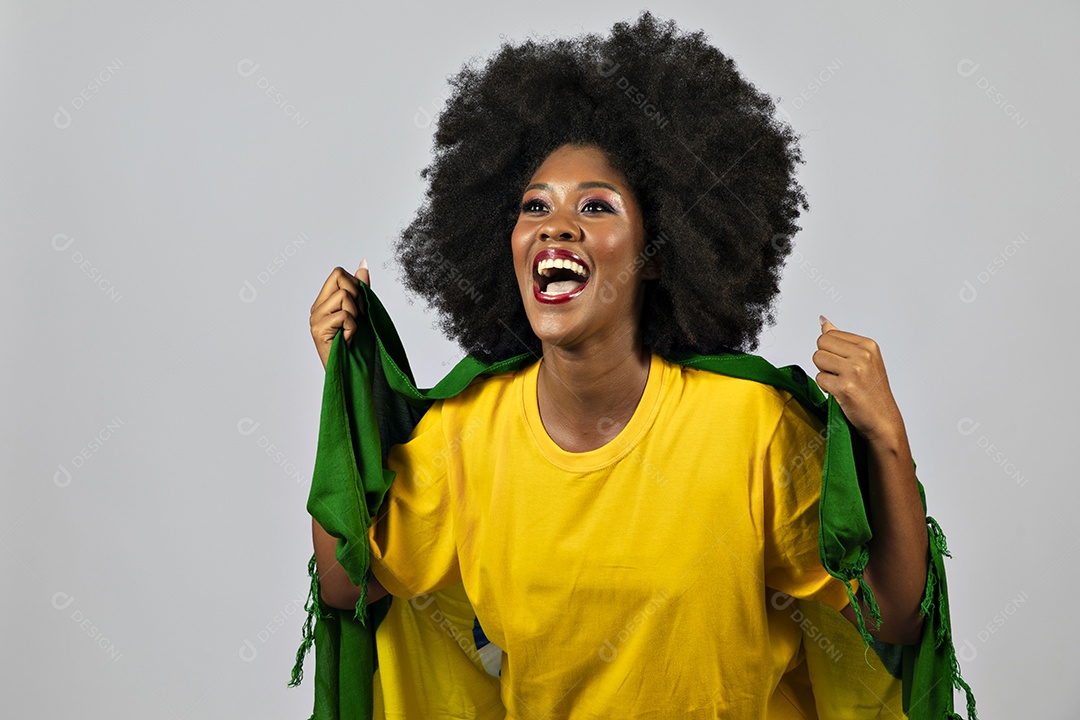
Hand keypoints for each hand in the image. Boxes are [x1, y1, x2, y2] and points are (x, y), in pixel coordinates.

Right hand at [309, 260, 369, 369]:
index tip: (359, 308)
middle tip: (356, 319)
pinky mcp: (318, 329)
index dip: (356, 286)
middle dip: (356, 296)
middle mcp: (317, 308)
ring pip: (344, 296)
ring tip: (351, 331)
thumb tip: (363, 262)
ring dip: (356, 315)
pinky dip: (353, 328)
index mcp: (325, 301)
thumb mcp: (362, 311)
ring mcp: (315, 318)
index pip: (338, 273)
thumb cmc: (358, 346)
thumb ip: (361, 287)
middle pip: (339, 277)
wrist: (352, 374)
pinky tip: (348, 340)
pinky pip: (344, 315)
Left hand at [812, 315, 904, 445]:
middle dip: (824, 360)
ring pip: (818, 359)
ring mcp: (854, 371)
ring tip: (840, 383)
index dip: (830, 351)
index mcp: (868, 345)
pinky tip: (840, 393)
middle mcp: (863, 355)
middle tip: (840, 374)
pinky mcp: (845, 387)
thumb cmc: (871, 391)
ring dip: (824, 373)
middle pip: (821, 344)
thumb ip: (841, 339)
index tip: (845, 364)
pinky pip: (819, 378)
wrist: (883, 420)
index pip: (829, 334)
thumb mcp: (863, 359)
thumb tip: (823, 321)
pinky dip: (825, 388)